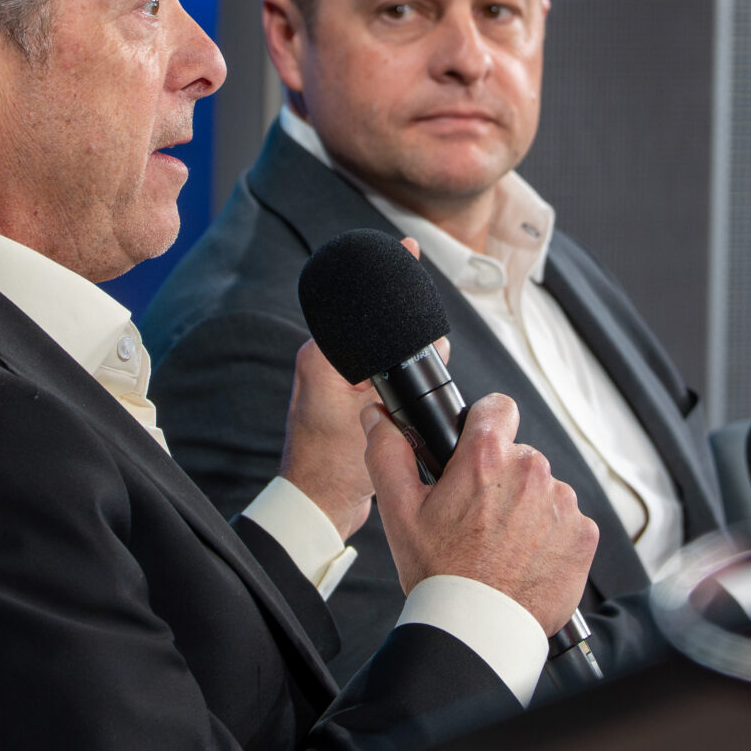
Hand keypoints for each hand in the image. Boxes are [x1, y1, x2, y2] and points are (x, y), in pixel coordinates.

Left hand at [277, 238, 441, 542]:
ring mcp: (339, 381)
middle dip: (409, 324)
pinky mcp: (349, 400)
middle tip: (432, 342)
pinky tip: (422, 380)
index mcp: (322, 356)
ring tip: (430, 364)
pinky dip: (403, 371)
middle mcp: (326, 362)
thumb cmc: (333, 464)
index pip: (358, 301)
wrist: (319, 504)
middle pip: (377, 321)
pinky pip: (381, 371)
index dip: (387, 275)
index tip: (407, 247)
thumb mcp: (363, 410)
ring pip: (385, 348)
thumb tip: (425, 344)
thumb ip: (391, 372)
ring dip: (410, 352)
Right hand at [367, 392, 596, 633]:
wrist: (479, 629)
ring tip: (501, 544)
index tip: (475, 447)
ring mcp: (562, 503)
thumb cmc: (440, 574)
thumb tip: (377, 416)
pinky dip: (550, 536)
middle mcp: (531, 472)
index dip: (483, 425)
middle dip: (500, 478)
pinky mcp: (584, 534)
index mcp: (487, 458)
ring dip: (526, 508)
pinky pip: (567, 521)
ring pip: (543, 489)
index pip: (497, 407)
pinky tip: (525, 560)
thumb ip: (388, 453)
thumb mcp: (399, 512)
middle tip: (477, 517)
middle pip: (519, 456)